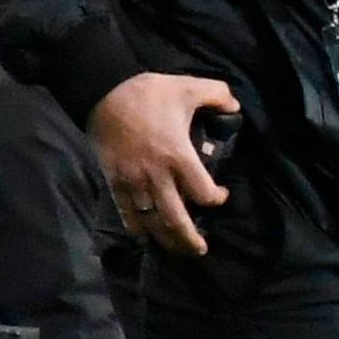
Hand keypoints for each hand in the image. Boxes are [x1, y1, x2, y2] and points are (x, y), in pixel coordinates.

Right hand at [89, 73, 238, 255]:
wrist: (102, 93)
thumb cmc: (149, 93)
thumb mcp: (190, 87)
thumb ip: (218, 95)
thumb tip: (235, 106)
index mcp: (178, 157)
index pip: (202, 193)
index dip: (216, 200)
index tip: (221, 196)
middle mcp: (156, 176)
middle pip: (175, 218)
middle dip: (189, 239)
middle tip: (201, 251)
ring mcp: (132, 182)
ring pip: (150, 221)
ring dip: (165, 239)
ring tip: (177, 250)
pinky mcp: (114, 181)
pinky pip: (125, 212)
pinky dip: (135, 228)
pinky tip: (144, 237)